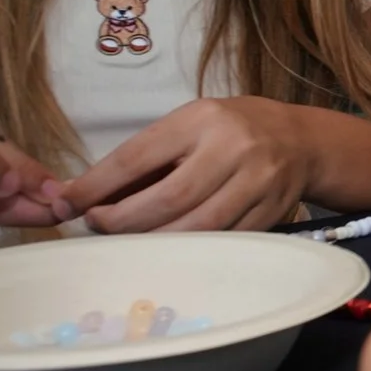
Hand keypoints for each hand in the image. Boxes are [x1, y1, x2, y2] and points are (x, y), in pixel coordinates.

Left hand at [62, 97, 310, 232]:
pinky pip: (223, 241)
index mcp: (201, 119)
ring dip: (154, 242)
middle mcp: (232, 148)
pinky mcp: (271, 213)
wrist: (301, 141)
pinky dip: (190, 251)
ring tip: (128, 244)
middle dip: (124, 221)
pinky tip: (168, 251)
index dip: (98, 185)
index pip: (138, 156)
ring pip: (198, 227)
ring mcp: (257, 183)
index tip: (69, 204)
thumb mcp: (188, 126)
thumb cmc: (230, 131)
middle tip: (98, 227)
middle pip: (169, 198)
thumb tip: (81, 194)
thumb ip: (143, 159)